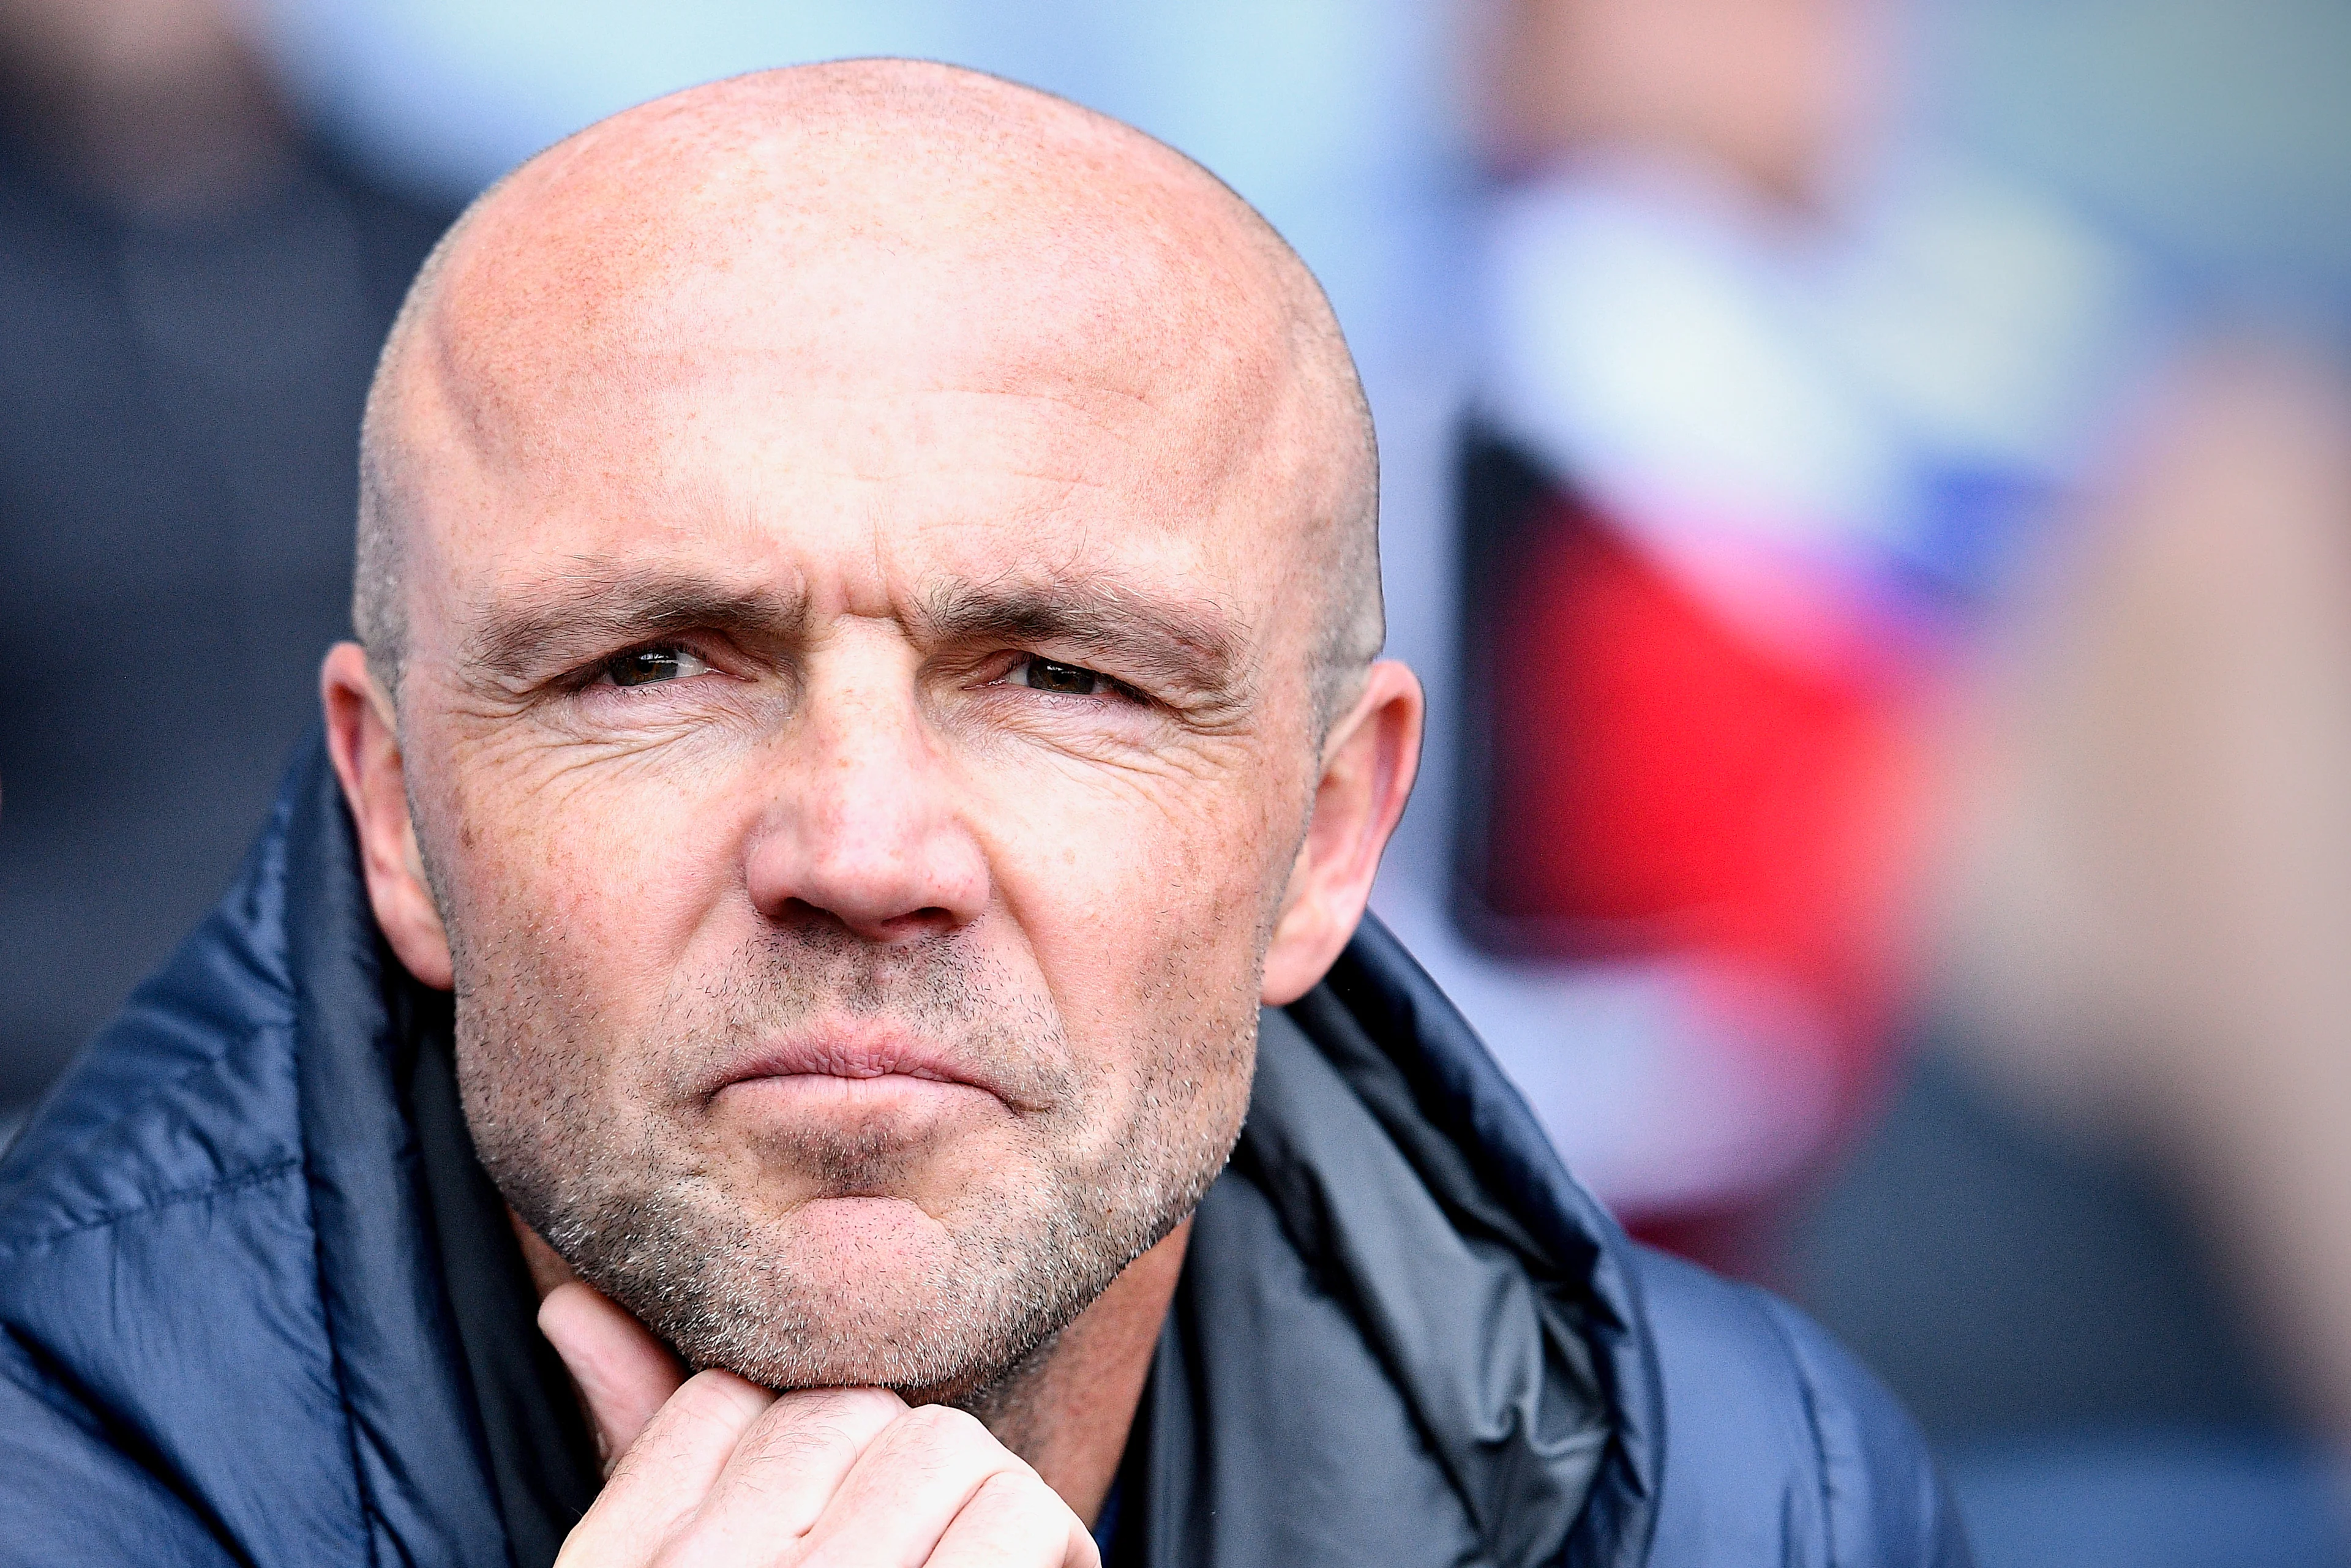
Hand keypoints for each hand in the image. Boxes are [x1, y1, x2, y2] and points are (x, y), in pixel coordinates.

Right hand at [539, 1282, 1097, 1566]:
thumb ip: (643, 1454)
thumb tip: (575, 1303)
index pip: (723, 1402)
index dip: (805, 1442)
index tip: (839, 1516)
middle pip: (852, 1413)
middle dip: (906, 1467)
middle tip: (929, 1549)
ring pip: (949, 1448)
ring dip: (990, 1498)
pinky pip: (1022, 1514)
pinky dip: (1053, 1548)